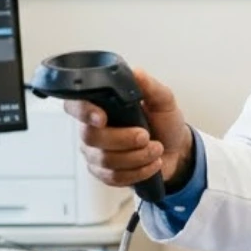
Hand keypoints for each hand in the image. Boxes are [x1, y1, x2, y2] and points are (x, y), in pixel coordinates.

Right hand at [62, 69, 195, 190]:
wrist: (176, 150)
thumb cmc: (164, 122)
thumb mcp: (163, 101)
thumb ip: (150, 86)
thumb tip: (136, 73)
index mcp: (100, 106)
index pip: (75, 105)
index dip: (83, 111)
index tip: (102, 117)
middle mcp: (92, 129)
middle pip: (90, 137)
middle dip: (122, 139)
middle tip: (146, 136)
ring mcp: (96, 153)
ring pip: (104, 160)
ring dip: (136, 157)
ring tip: (156, 149)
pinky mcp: (104, 173)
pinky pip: (113, 177)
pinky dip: (137, 171)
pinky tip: (152, 164)